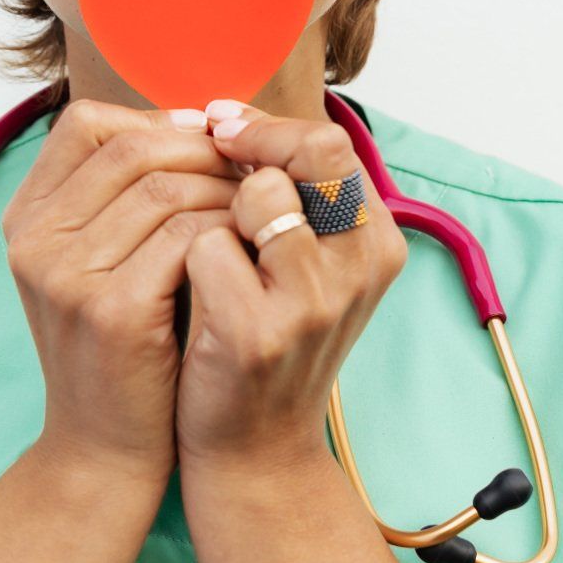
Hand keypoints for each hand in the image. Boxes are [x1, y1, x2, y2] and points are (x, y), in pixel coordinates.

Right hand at [0, 98, 247, 480]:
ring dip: (225, 188)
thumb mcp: (100, 259)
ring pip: (166, 187)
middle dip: (204, 149)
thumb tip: (204, 119)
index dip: (154, 119)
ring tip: (258, 204)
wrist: (104, 447)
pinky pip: (186, 236)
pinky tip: (251, 244)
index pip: (85, 123)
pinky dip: (228, 230)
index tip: (207, 137)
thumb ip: (126, 193)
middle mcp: (33, 238)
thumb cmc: (123, 343)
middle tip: (251, 164)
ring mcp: (65, 274)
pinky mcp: (110, 310)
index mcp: (26, 216)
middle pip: (132, 149)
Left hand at [174, 98, 409, 470]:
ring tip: (202, 241)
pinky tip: (185, 290)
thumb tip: (223, 112)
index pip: (333, 142)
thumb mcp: (299, 263)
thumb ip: (287, 192)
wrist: (252, 450)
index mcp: (377, 241)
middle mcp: (362, 268)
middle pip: (312, 152)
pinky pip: (208, 246)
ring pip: (257, 193)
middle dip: (250, 145)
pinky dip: (185, 257)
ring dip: (214, 204)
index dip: (270, 126)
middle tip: (206, 152)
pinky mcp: (262, 331)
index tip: (220, 127)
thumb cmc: (263, 337)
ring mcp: (316, 302)